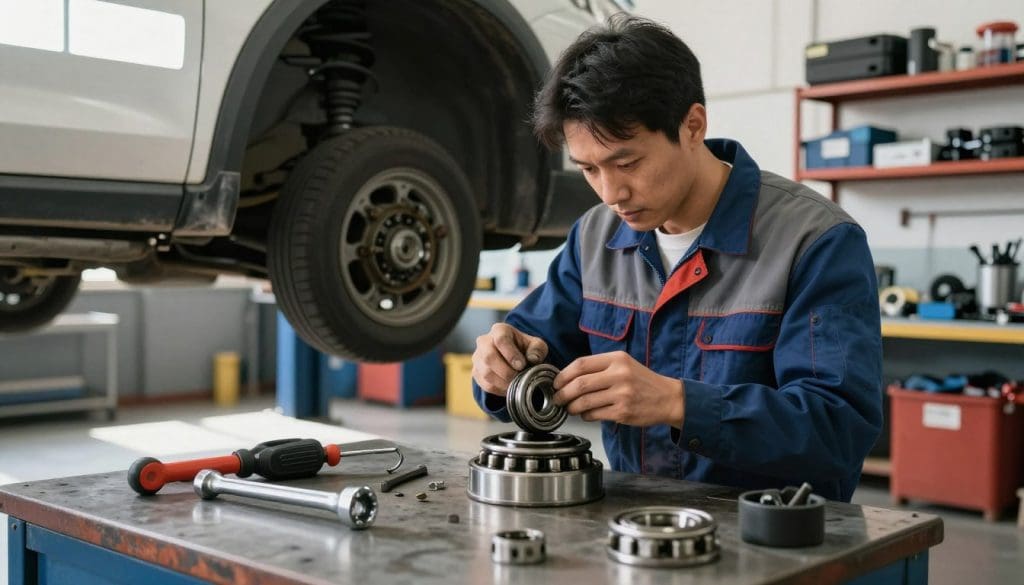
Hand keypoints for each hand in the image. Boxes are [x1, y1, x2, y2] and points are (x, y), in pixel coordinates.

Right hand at [472, 323, 548, 395]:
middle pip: (489, 357)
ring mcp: (478, 357)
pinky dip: (499, 389)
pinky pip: (485, 384)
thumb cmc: (524, 348)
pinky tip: (509, 386)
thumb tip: (532, 359)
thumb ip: (537, 349)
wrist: (513, 357)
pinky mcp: (476, 372)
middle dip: (506, 371)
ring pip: (486, 373)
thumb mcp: (536, 345)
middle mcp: (484, 341)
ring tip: (515, 382)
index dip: (511, 354)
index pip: (500, 340)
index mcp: (499, 330)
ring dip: (503, 382)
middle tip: (518, 376)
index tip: (521, 365)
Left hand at [552, 351, 683, 426]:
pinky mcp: (623, 412)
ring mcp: (622, 394)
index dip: (563, 375)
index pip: (581, 364)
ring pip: (584, 402)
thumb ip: (599, 367)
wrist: (668, 398)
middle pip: (579, 384)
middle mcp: (619, 374)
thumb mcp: (624, 364)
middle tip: (558, 398)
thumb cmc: (642, 381)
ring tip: (569, 408)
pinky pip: (594, 415)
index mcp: (617, 359)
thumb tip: (569, 377)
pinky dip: (585, 416)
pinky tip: (585, 414)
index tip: (556, 382)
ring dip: (572, 407)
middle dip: (563, 393)